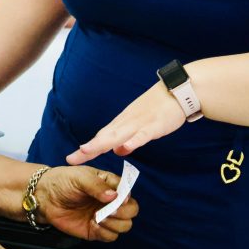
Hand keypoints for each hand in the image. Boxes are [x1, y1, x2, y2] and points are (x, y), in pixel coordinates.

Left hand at [35, 166, 137, 241]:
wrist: (44, 198)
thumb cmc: (62, 181)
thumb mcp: (80, 177)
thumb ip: (97, 186)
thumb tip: (115, 196)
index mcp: (109, 184)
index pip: (128, 191)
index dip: (126, 196)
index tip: (118, 199)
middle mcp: (110, 200)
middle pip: (131, 210)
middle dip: (124, 212)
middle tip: (110, 211)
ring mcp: (104, 216)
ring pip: (125, 225)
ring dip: (116, 224)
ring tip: (99, 218)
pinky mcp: (96, 230)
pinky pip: (111, 236)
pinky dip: (106, 233)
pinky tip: (93, 225)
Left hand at [66, 82, 184, 164]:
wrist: (177, 90)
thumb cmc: (160, 108)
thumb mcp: (141, 125)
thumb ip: (129, 138)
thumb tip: (118, 150)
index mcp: (124, 123)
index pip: (102, 137)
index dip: (87, 148)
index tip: (71, 158)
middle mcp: (127, 122)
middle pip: (105, 137)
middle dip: (88, 148)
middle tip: (71, 158)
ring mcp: (141, 122)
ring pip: (119, 135)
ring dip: (102, 143)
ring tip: (86, 151)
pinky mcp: (155, 125)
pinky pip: (144, 134)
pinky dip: (134, 140)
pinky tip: (125, 147)